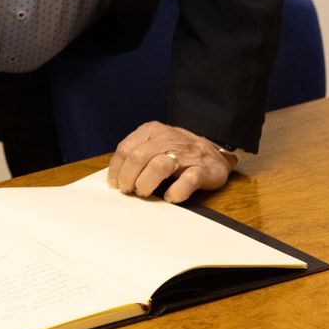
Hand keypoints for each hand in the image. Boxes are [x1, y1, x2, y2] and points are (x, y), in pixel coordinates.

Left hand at [108, 121, 236, 202]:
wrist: (215, 152)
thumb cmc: (178, 151)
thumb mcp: (154, 143)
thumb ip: (137, 153)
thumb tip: (115, 176)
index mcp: (151, 131)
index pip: (125, 149)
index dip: (116, 169)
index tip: (114, 184)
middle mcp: (167, 139)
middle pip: (138, 157)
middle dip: (128, 177)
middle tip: (128, 190)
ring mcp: (186, 154)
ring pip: (159, 166)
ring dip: (146, 183)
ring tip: (143, 192)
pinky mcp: (203, 169)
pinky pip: (187, 181)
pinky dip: (176, 192)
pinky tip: (169, 197)